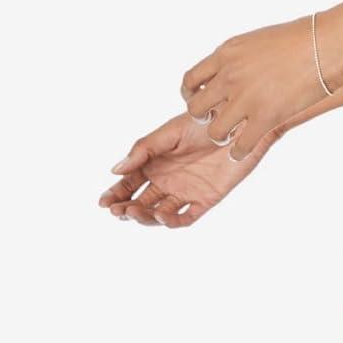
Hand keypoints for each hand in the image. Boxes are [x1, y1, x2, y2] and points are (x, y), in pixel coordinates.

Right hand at [98, 109, 280, 226]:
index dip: (115, 194)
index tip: (103, 202)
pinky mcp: (206, 199)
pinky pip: (186, 216)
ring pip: (159, 213)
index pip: (129, 184)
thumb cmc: (203, 121)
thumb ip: (143, 150)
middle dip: (126, 209)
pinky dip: (171, 221)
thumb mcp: (170, 131)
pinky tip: (161, 215)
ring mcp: (186, 191)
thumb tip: (115, 170)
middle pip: (141, 202)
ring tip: (133, 212)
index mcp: (156, 163)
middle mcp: (168, 180)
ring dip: (144, 217)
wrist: (238, 123)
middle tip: (117, 210)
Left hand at [178, 12, 336, 162]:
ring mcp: (246, 98)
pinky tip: (243, 149)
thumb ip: (237, 58)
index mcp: (226, 53)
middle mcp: (230, 75)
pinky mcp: (265, 117)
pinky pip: (240, 145)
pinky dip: (238, 151)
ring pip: (214, 131)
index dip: (190, 95)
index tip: (200, 100)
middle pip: (196, 108)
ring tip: (231, 136)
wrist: (326, 45)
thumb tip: (229, 72)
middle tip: (214, 119)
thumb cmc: (299, 39)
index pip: (190, 79)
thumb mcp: (257, 40)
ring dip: (221, 136)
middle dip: (202, 117)